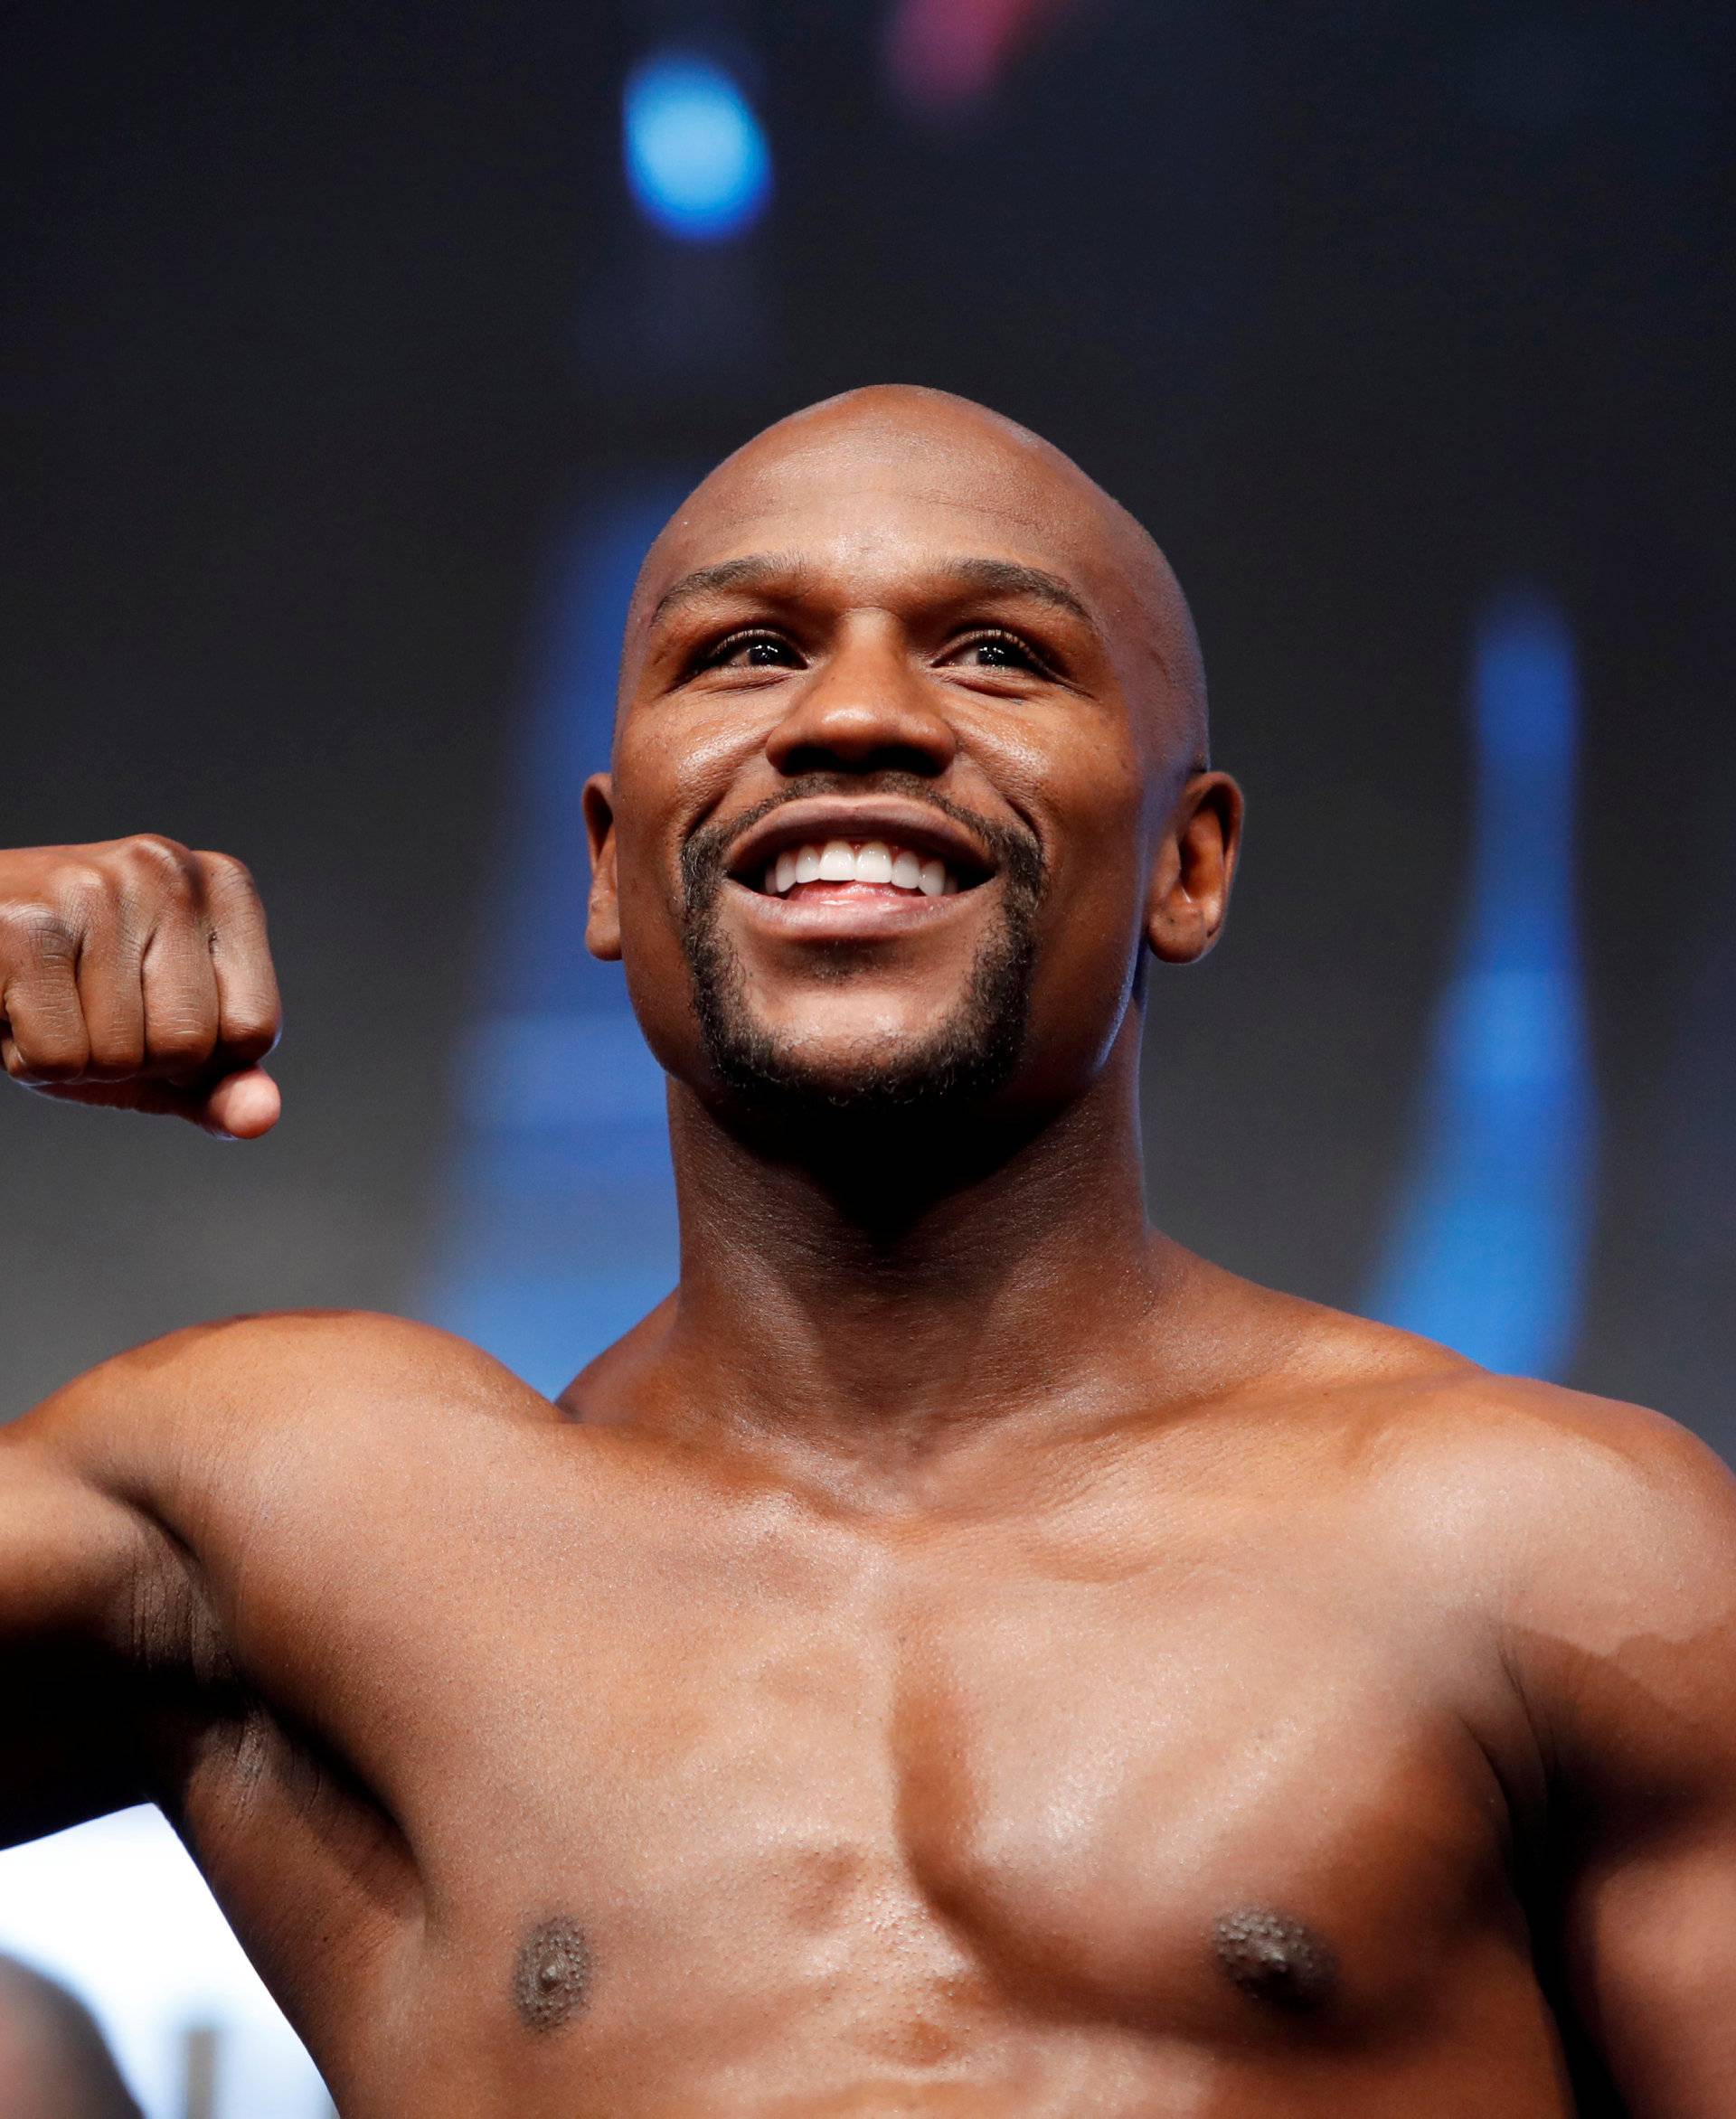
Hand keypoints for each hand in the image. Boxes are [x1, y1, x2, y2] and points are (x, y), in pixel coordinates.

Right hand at [0, 837, 281, 1137]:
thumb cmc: (68, 990)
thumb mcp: (158, 1039)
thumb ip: (217, 1084)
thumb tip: (260, 1119)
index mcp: (221, 885)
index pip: (255, 1030)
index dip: (198, 1057)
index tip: (148, 1014)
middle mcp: (168, 870)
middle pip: (191, 1045)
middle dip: (133, 1061)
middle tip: (86, 1011)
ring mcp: (95, 888)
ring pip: (120, 1057)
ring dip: (75, 1062)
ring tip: (46, 1003)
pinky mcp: (25, 925)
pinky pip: (57, 1059)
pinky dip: (27, 1061)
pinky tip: (12, 1004)